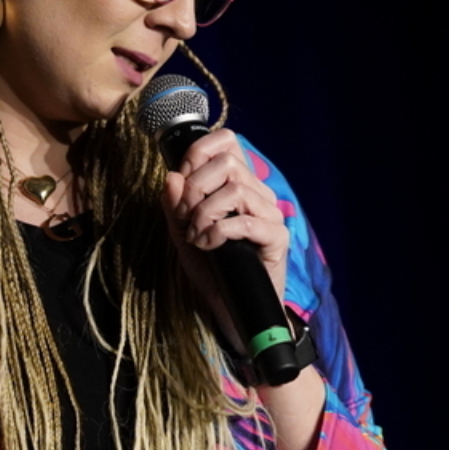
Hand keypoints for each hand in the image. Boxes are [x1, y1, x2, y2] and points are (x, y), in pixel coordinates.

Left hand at [161, 129, 289, 331]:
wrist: (231, 307)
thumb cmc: (211, 268)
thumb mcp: (182, 234)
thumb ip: (175, 206)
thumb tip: (171, 177)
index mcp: (238, 183)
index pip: (226, 141)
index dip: (197, 154)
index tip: (181, 185)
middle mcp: (258, 193)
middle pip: (228, 162)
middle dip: (196, 187)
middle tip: (185, 217)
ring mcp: (270, 214)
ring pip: (235, 190)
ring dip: (205, 213)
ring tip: (196, 236)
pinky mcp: (277, 237)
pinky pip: (246, 221)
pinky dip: (218, 231)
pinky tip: (209, 246)